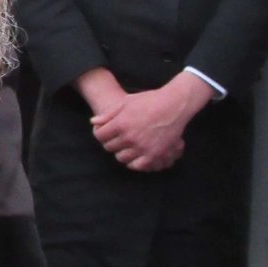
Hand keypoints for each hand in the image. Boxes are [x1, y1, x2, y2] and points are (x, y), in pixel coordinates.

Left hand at [90, 73, 211, 171]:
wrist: (174, 105)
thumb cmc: (149, 100)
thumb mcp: (126, 103)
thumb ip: (109, 115)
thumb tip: (93, 122)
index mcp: (121, 124)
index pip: (100, 136)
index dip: (100, 133)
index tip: (105, 131)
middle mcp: (129, 137)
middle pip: (109, 147)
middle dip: (110, 142)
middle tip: (117, 138)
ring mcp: (142, 147)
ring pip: (121, 158)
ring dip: (121, 152)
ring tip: (126, 146)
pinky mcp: (154, 154)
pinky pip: (137, 165)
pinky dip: (134, 162)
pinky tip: (135, 154)